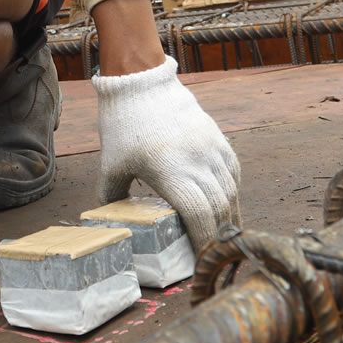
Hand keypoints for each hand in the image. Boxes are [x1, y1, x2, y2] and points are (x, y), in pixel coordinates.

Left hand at [92, 55, 240, 248]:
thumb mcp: (110, 164)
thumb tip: (110, 217)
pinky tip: (228, 203)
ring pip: (231, 191)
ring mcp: (211, 149)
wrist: (141, 82)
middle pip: (219, 208)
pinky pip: (232, 171)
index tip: (202, 260)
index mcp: (170, 172)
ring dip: (230, 216)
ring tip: (224, 235)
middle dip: (218, 235)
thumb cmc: (123, 125)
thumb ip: (111, 194)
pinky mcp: (217, 138)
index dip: (203, 241)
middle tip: (213, 255)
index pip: (198, 216)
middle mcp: (197, 162)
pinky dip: (232, 191)